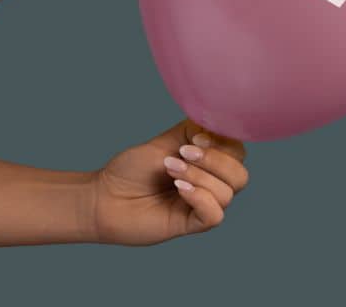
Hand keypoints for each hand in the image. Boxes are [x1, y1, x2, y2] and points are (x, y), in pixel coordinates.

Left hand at [89, 118, 248, 244]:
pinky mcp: (192, 224)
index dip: (224, 142)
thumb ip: (193, 131)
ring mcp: (202, 204)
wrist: (104, 195)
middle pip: (240, 175)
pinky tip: (179, 190)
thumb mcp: (165, 141)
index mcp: (206, 161)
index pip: (237, 151)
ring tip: (170, 170)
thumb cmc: (131, 169)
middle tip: (182, 153)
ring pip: (228, 193)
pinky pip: (215, 215)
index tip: (196, 138)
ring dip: (199, 176)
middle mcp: (209, 183)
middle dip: (214, 160)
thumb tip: (217, 121)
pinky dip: (201, 198)